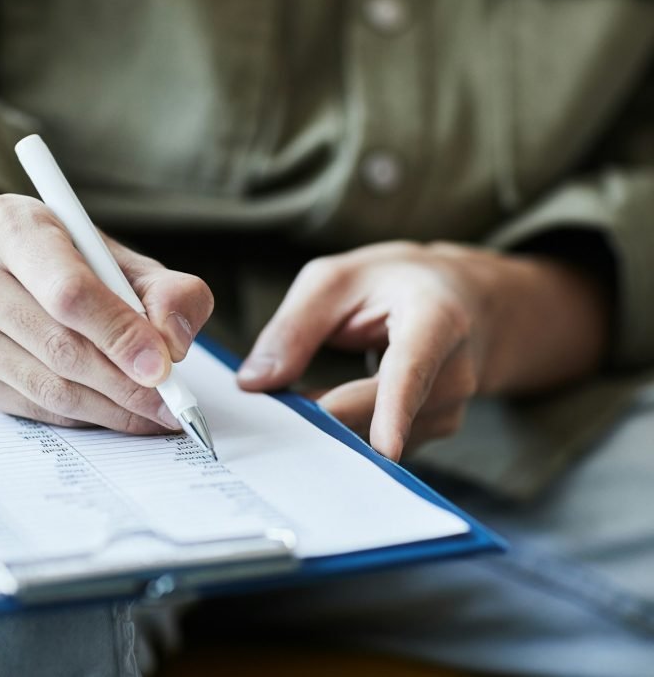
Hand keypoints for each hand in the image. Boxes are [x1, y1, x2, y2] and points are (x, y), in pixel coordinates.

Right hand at [0, 191, 213, 433]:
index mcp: (9, 225)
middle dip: (125, 383)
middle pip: (59, 346)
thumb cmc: (69, 262)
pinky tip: (115, 412)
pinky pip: (34, 407)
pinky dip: (84, 417)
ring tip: (153, 412)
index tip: (163, 366)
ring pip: (47, 387)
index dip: (120, 334)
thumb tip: (173, 344)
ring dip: (110, 409)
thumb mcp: (120, 258)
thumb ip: (165, 291)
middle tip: (170, 403)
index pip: (69, 291)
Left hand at [236, 242, 609, 460]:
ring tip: (292, 408)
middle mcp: (454, 371)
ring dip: (329, 430)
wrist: (471, 302)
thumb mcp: (337, 281)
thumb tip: (254, 382)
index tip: (384, 447)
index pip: (415, 368)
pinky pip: (379, 446)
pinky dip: (345, 435)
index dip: (396, 408)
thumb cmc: (397, 284)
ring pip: (375, 438)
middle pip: (382, 413)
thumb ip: (294, 327)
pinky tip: (320, 420)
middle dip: (323, 420)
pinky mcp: (433, 432)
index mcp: (437, 318)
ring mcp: (450, 409)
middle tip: (268, 418)